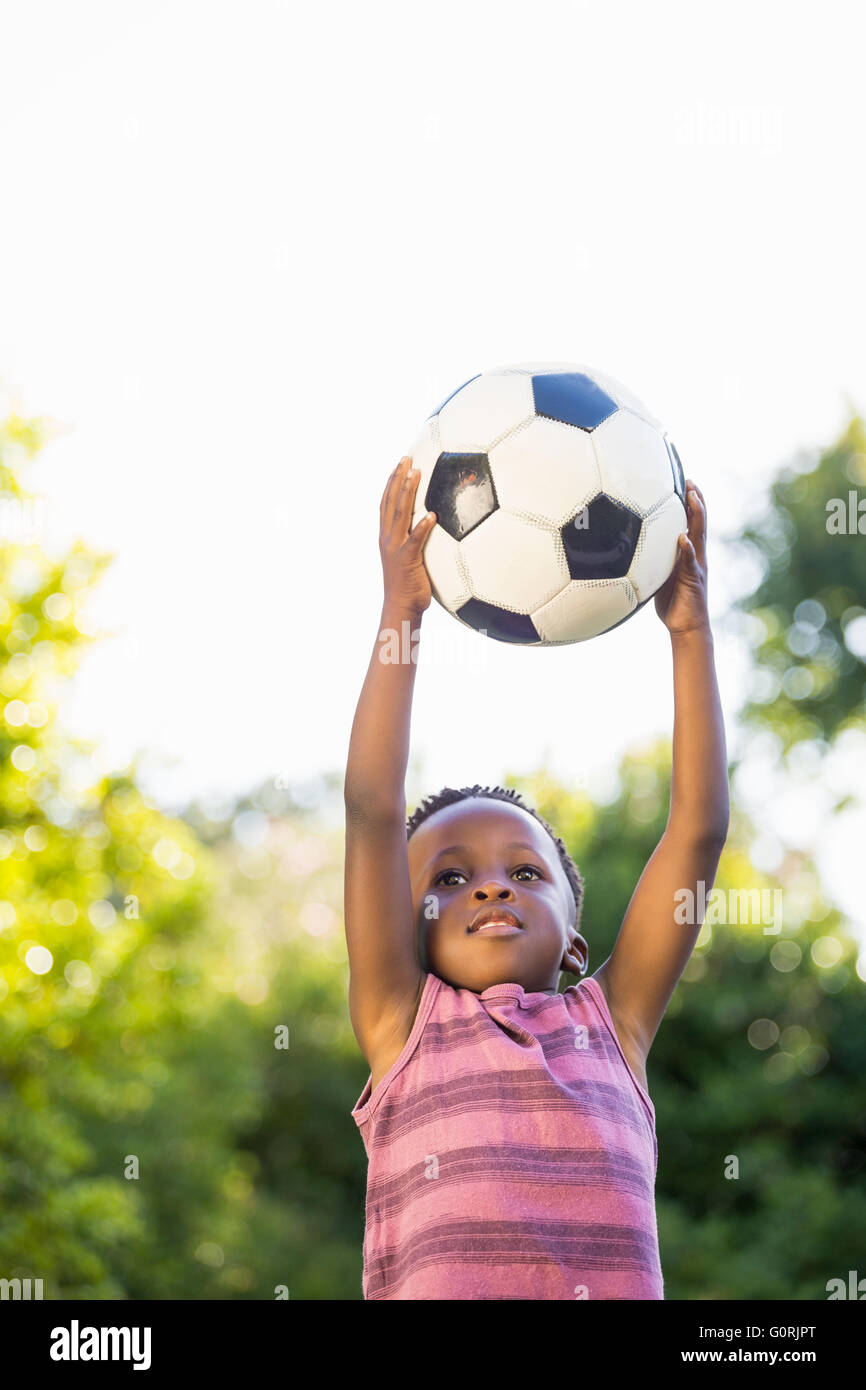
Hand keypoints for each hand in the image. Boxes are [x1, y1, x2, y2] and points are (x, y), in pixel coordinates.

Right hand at [379, 456, 436, 614]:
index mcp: (387, 536)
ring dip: (407, 493)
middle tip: (407, 458)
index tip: (401, 463)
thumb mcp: (411, 557)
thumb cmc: (410, 585)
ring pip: (399, 514)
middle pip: (390, 502)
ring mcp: (396, 548)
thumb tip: (435, 525)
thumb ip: (418, 540)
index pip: (386, 502)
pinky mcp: (407, 560)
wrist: (401, 607)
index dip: (392, 482)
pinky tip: (432, 515)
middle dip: (397, 478)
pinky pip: (415, 540)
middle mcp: (388, 538)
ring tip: (415, 474)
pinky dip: (422, 527)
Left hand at [654, 480, 709, 634]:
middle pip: (699, 522)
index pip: (691, 522)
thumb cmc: (671, 603)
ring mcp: (697, 566)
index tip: (684, 482)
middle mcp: (696, 555)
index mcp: (688, 553)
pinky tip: (683, 538)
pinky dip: (687, 550)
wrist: (685, 627)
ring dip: (697, 515)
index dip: (690, 502)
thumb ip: (652, 560)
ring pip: (699, 535)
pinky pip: (690, 563)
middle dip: (696, 500)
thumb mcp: (657, 576)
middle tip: (689, 480)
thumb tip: (628, 548)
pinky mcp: (694, 580)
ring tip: (693, 497)